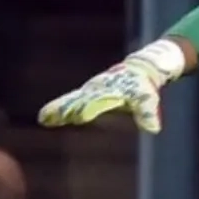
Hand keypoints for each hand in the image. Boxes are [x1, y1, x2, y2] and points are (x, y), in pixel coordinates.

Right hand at [37, 57, 171, 133]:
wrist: (137, 69)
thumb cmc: (141, 86)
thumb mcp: (147, 98)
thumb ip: (147, 113)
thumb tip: (154, 129)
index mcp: (111, 92)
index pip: (98, 102)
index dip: (90, 109)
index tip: (80, 116)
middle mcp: (97, 91)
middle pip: (79, 101)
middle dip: (68, 109)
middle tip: (51, 117)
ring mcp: (89, 91)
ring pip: (71, 100)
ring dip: (59, 110)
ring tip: (44, 118)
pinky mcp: (86, 94)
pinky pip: (69, 101)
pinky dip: (58, 108)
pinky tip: (45, 118)